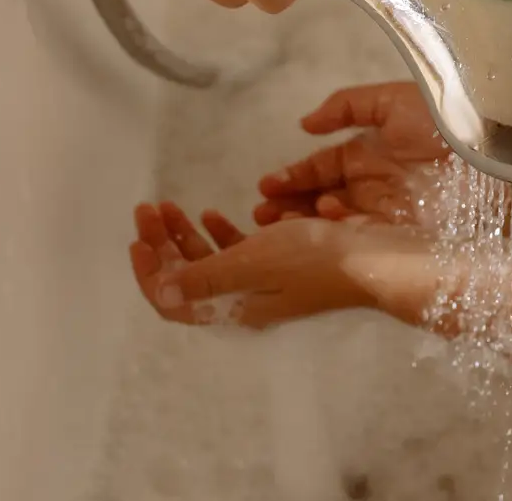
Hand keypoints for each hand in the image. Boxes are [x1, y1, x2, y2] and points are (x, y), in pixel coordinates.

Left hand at [129, 201, 363, 327]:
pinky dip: (220, 234)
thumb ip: (205, 277)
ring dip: (185, 235)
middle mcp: (241, 300)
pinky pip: (236, 253)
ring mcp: (261, 284)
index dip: (148, 274)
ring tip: (171, 205)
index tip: (137, 239)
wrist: (375, 258)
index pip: (172, 302)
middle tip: (149, 209)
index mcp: (231, 307)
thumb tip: (160, 294)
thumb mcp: (253, 263)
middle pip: (186, 278)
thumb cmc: (313, 259)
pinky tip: (214, 213)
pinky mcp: (281, 267)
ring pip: (208, 262)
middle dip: (161, 245)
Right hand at [254, 82, 450, 224]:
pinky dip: (338, 229)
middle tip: (262, 213)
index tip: (266, 186)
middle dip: (291, 206)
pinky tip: (324, 216)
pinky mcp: (401, 235)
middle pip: (322, 199)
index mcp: (372, 152)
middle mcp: (375, 185)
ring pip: (335, 222)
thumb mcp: (393, 101)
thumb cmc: (445, 122)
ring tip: (277, 222)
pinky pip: (359, 235)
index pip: (324, 168)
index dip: (295, 177)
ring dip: (306, 221)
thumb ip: (348, 106)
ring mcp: (387, 212)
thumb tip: (305, 124)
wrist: (493, 157)